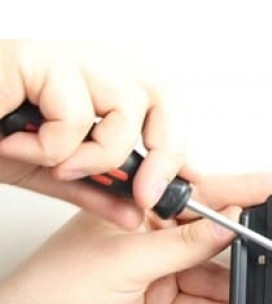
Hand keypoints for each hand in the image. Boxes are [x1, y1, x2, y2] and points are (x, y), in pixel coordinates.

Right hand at [0, 40, 193, 228]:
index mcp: (101, 86)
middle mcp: (92, 65)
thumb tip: (134, 213)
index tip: (185, 184)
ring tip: (55, 160)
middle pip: (161, 96)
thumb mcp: (53, 172)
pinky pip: (73, 113)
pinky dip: (50, 146)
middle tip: (144, 192)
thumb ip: (96, 191)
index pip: (164, 108)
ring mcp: (67, 56)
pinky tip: (19, 143)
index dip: (179, 148)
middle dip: (163, 151)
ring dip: (93, 153)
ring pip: (124, 106)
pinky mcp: (36, 57)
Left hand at [0, 172, 271, 303]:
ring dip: (237, 287)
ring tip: (260, 291)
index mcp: (143, 210)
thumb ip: (183, 246)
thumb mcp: (126, 258)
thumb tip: (229, 228)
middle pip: (215, 239)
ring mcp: (162, 273)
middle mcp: (156, 239)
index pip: (205, 195)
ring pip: (211, 277)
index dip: (246, 191)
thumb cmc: (52, 285)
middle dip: (248, 245)